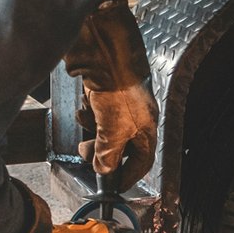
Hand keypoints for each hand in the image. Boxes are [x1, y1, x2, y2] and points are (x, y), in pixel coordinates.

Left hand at [63, 0, 157, 191]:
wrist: (103, 46)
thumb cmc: (116, 85)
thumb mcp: (112, 129)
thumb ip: (108, 154)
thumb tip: (103, 170)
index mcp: (148, 125)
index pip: (143, 160)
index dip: (128, 175)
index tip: (113, 186)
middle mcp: (137, 114)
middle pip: (120, 144)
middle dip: (102, 148)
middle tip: (87, 151)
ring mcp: (120, 100)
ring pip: (104, 127)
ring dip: (93, 127)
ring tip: (88, 116)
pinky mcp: (103, 88)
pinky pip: (94, 109)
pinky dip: (88, 108)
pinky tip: (86, 99)